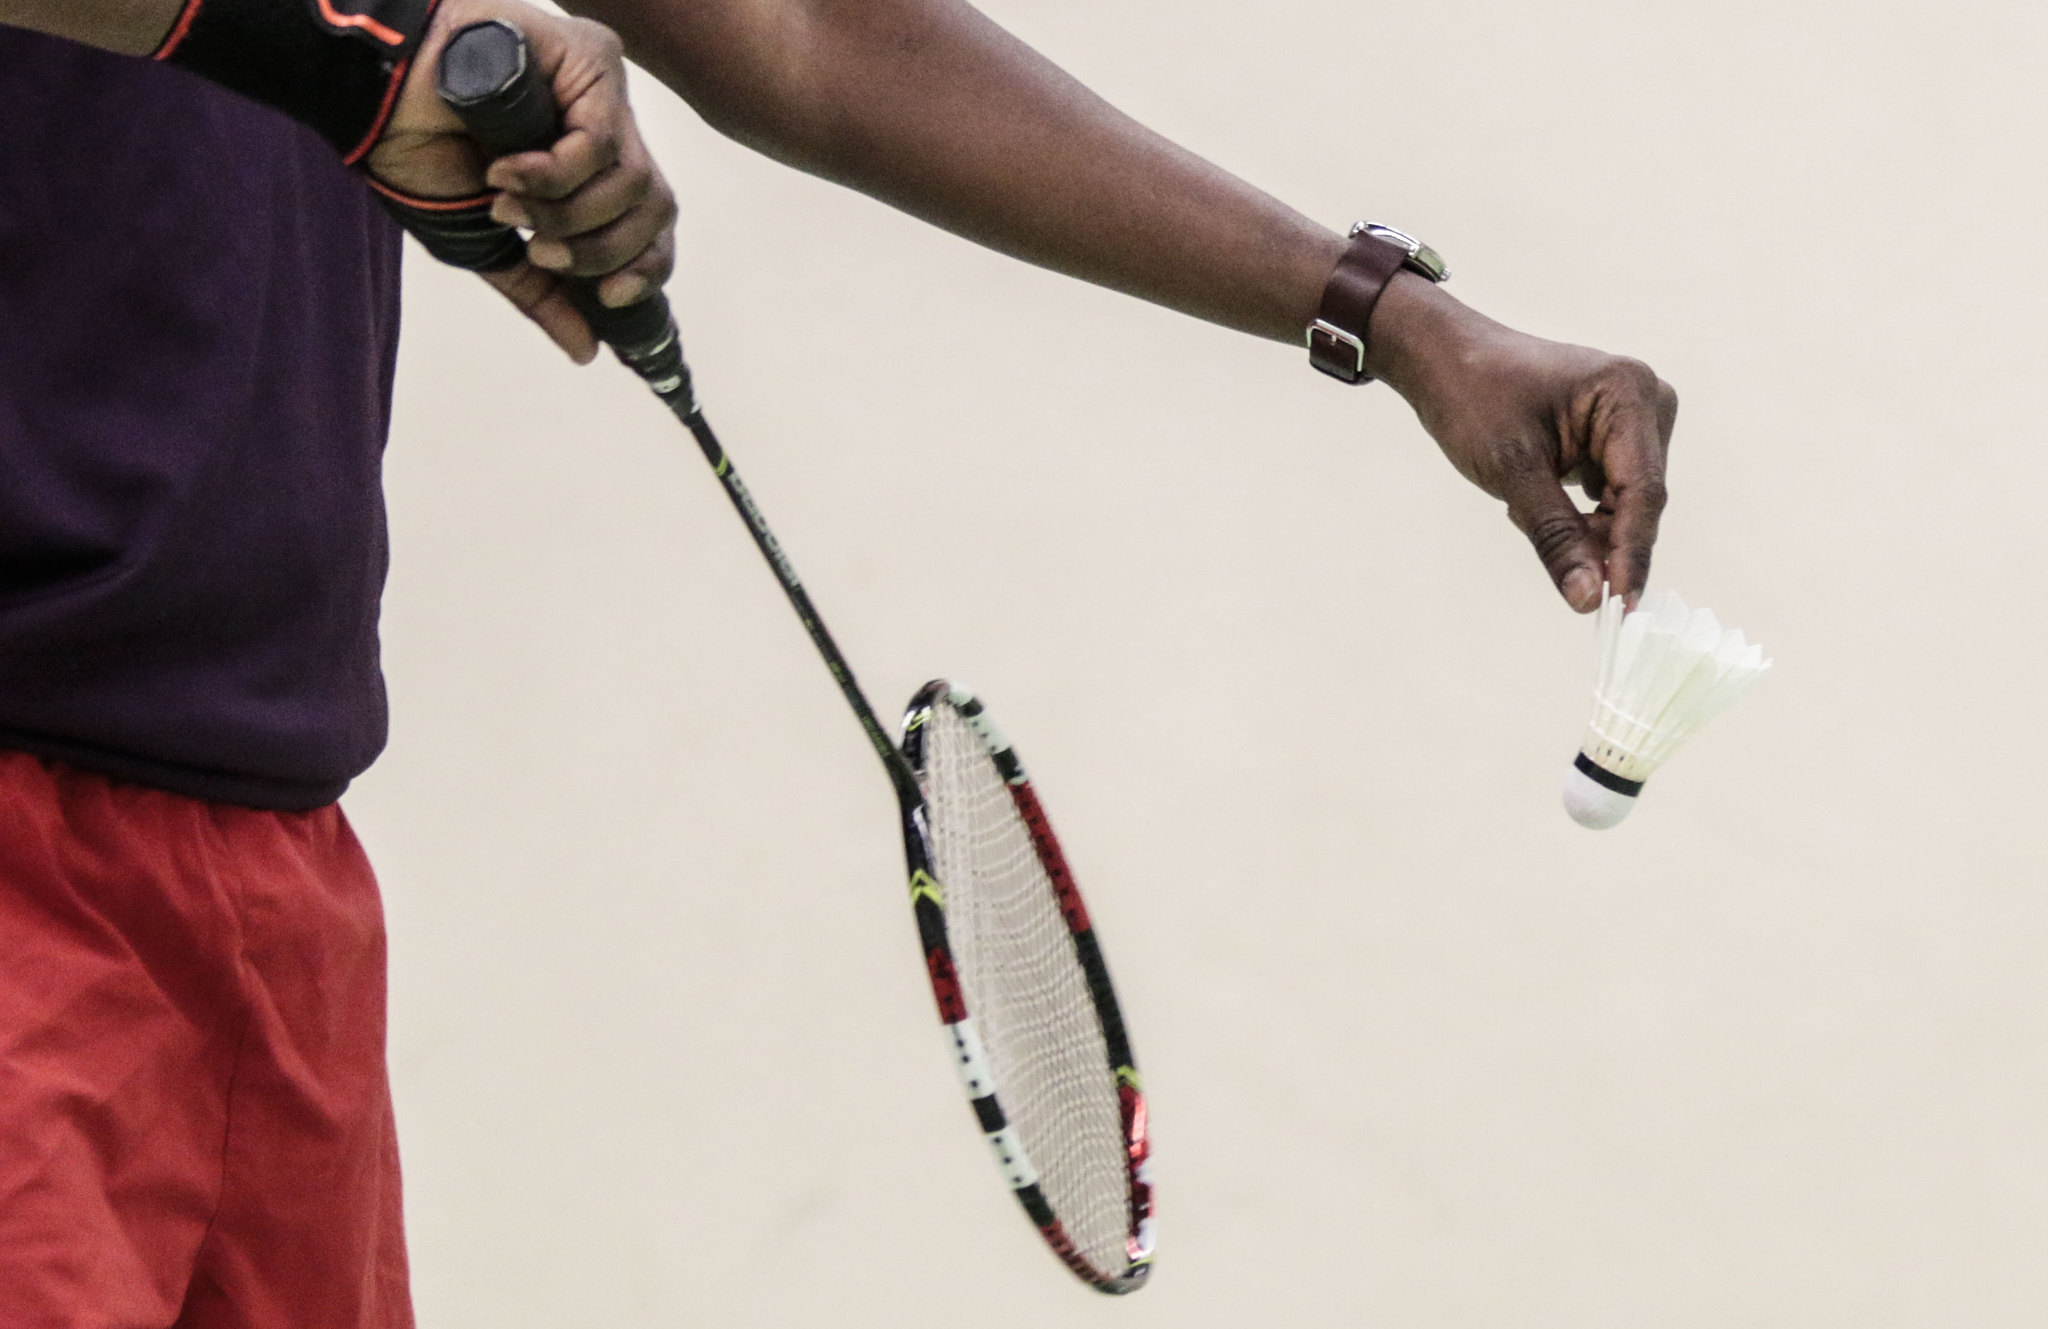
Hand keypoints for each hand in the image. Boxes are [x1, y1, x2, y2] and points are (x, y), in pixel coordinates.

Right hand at [366, 0, 676, 362]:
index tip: (608, 298)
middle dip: (600, 250)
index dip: (644, 268)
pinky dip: (555, 174)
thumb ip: (539, 292)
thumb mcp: (484, 244)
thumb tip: (586, 351)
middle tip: (539, 248)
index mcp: (591, 171)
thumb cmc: (419, 155)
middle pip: (656, 210)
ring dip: (566, 214)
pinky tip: (506, 170)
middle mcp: (606, 128)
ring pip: (636, 183)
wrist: (369, 95)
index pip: (654, 227)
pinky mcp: (591, 58)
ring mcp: (601, 93)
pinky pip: (602, 142)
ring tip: (506, 202)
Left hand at [1366, 273, 1677, 611]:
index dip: (1631, 555)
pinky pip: (1609, 491)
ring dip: (1581, 524)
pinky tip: (1531, 496)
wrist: (1443, 358)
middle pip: (1639, 500)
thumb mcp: (1511, 472)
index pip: (1643, 492)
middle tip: (1561, 571)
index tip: (1620, 609)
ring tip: (1522, 505)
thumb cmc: (1472, 397)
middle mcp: (1646, 400)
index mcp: (1628, 394)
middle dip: (1601, 541)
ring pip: (1624, 502)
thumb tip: (1590, 599)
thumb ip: (1556, 538)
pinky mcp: (1615, 433)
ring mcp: (1633, 416)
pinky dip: (1575, 510)